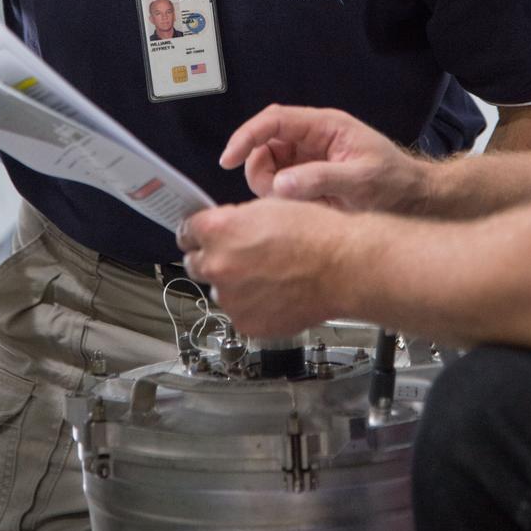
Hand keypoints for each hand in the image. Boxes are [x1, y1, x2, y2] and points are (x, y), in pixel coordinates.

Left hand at [177, 199, 350, 335]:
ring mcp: (231, 298)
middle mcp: (217, 265)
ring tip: (266, 276)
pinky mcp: (246, 324)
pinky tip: (274, 293)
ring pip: (220, 290)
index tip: (199, 236)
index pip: (186, 232)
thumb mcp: (268, 207)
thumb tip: (224, 229)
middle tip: (237, 255)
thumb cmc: (315, 234)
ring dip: (233, 284)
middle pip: (195, 263)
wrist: (343, 268)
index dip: (196, 233)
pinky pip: (239, 311)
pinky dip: (251, 305)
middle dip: (212, 258)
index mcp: (218, 231)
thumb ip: (235, 220)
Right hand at [220, 104, 429, 212]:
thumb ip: (321, 179)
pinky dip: (281, 198)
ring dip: (271, 187)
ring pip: (268, 166)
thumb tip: (282, 184)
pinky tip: (303, 209)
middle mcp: (313, 138)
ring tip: (299, 204)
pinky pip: (279, 184)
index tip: (229, 158)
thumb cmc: (395, 182)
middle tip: (275, 195)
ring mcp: (309, 158)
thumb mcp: (361, 180)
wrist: (414, 199)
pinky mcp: (309, 177)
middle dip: (259, 169)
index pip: (274, 120)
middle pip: (264, 144)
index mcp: (325, 126)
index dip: (247, 136)